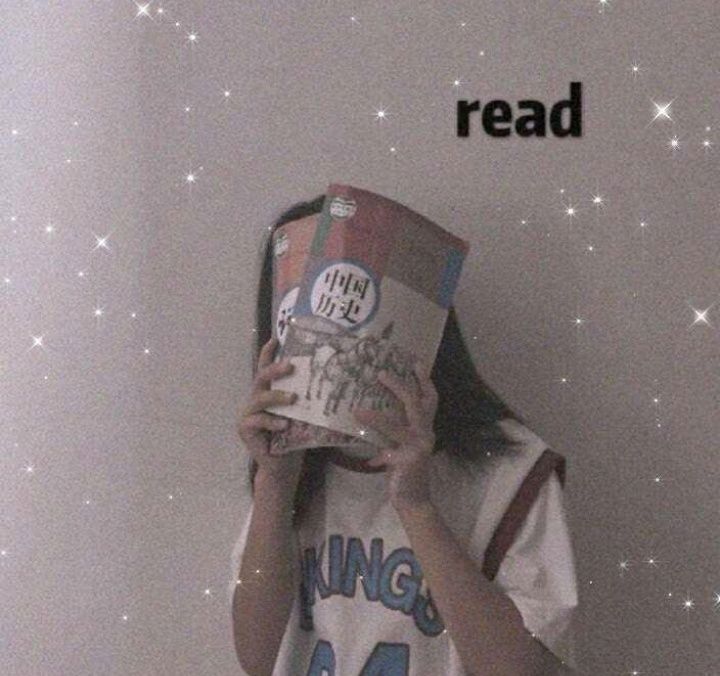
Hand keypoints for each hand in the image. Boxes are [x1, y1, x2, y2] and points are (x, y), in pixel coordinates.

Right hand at [237, 336, 304, 486]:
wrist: (282, 466)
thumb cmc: (294, 437)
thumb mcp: (302, 416)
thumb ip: (306, 401)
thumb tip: (331, 383)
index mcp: (268, 393)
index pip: (266, 368)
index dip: (268, 353)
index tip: (276, 338)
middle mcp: (256, 399)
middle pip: (261, 377)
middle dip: (275, 369)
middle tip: (291, 365)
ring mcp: (248, 414)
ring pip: (260, 398)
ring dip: (277, 396)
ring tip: (293, 399)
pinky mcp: (245, 428)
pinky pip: (257, 421)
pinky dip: (272, 422)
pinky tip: (284, 425)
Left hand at [352, 365, 438, 510]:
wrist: (414, 500)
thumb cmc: (404, 470)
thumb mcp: (400, 444)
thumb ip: (392, 430)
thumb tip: (368, 408)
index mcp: (425, 427)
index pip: (429, 398)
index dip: (424, 379)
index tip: (415, 360)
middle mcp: (425, 433)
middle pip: (415, 402)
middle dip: (399, 385)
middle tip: (380, 373)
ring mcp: (418, 447)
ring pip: (398, 425)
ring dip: (377, 417)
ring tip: (358, 410)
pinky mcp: (409, 461)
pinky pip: (389, 452)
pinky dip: (378, 455)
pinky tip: (369, 458)